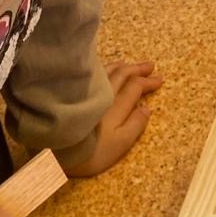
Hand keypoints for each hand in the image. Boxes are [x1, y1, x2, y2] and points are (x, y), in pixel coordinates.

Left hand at [64, 60, 162, 177]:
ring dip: (122, 66)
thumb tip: (147, 108)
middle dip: (138, 69)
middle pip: (123, 75)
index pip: (135, 87)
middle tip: (150, 65)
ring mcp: (87, 90)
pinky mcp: (72, 92)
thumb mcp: (119, 144)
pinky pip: (94, 74)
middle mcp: (103, 93)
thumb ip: (135, 125)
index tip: (160, 79)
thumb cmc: (91, 152)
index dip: (148, 82)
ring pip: (107, 71)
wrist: (55, 151)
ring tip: (129, 64)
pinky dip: (105, 69)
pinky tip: (104, 70)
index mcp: (116, 105)